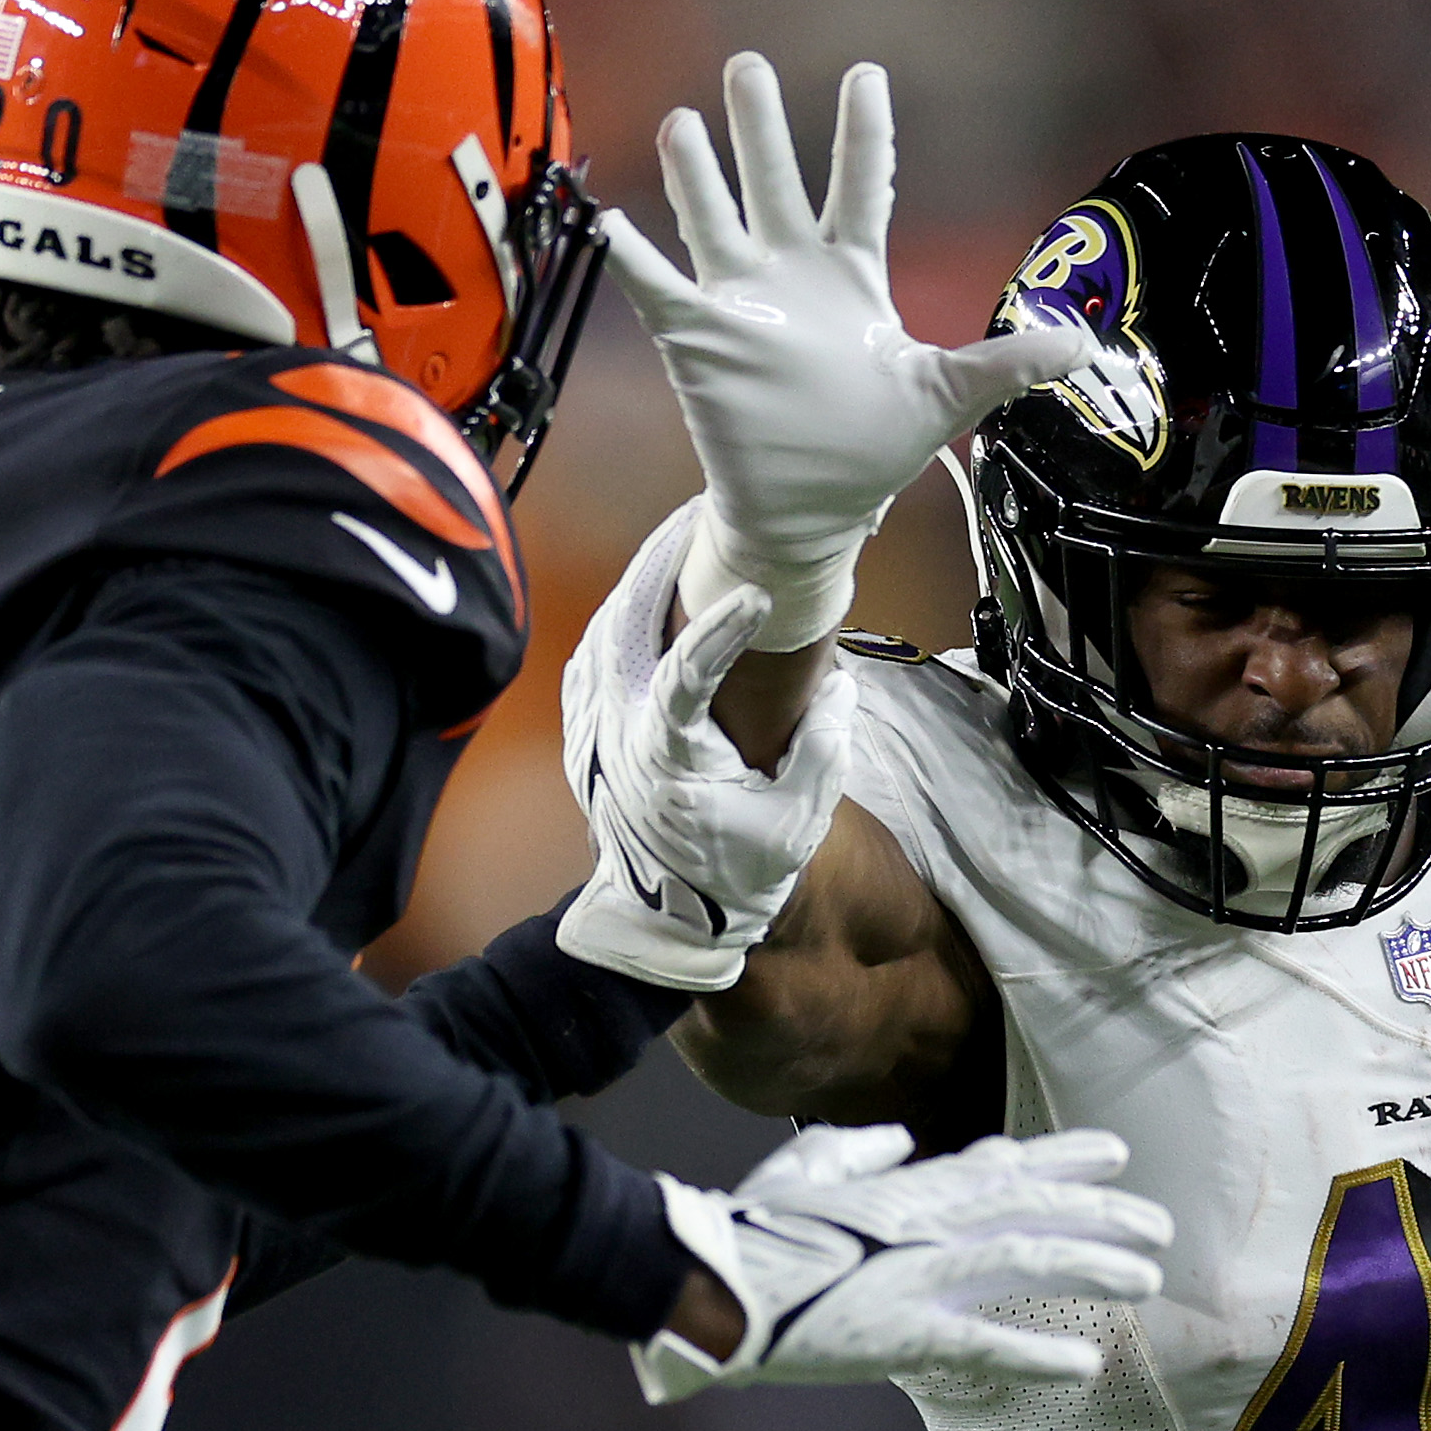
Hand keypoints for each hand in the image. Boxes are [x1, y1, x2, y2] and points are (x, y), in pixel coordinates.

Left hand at [557, 511, 856, 990]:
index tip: (759, 595)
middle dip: (665, 566)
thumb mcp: (798, 818)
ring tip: (684, 531)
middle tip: (706, 515)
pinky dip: (621, 609)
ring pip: (605, 632)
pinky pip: (595, 650)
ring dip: (642, 580)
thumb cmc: (741, 867)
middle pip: (628, 631)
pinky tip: (650, 580)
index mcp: (670, 758)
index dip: (719, 632)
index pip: (686, 679)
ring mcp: (597, 729)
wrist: (674, 915)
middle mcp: (621, 736)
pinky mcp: (590, 726)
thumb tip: (840, 682)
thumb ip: (823, 748)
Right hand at [600, 54, 1089, 649]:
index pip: (862, 186)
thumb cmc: (870, 449)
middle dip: (762, 126)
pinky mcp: (699, 340)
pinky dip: (634, 259)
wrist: (810, 511)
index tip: (865, 73)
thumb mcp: (947, 397)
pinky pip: (658, 290)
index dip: (865, 133)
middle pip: (776, 182)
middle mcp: (792, 274)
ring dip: (697, 173)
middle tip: (747, 66)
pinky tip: (611, 221)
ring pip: (715, 219)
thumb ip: (1007, 362)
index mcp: (852, 275)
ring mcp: (742, 302)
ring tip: (684, 121)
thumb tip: (1085, 345)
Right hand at [630, 1125, 1171, 1403]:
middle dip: (1102, 1211)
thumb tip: (902, 1143)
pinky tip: (1084, 1364)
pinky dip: (1036, 1354)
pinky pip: (983, 1344)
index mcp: (903, 1187)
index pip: (1000, 1166)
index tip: (1112, 1152)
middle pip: (1032, 1206)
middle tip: (1160, 1222)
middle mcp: (925, 1221)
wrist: (706, 1277)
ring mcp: (917, 1274)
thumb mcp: (804, 1168)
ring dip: (1092, 1264)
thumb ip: (857, 1151)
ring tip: (1148, 1276)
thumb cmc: (747, 1226)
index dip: (1060, 1158)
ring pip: (1026, 1259)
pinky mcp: (900, 1332)